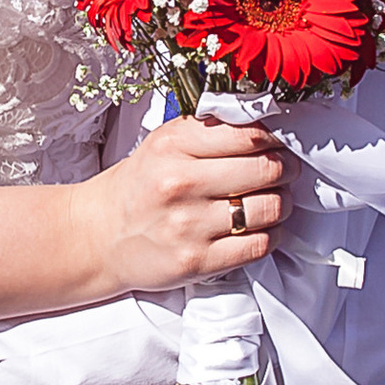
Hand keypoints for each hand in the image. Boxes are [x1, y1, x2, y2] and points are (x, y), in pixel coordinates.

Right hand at [87, 117, 286, 289]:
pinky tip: (260, 229)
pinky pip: (258, 246)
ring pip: (270, 208)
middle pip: (267, 170)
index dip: (276, 140)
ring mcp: (189, 225)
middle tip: (283, 172)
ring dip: (281, 204)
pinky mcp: (196, 261)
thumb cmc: (139, 187)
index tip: (278, 145)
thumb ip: (208, 130)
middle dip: (285, 170)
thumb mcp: (164, 143)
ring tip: (271, 201)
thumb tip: (263, 123)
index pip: (251, 135)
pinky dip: (270, 236)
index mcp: (174, 145)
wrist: (98, 236)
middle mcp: (180, 183)